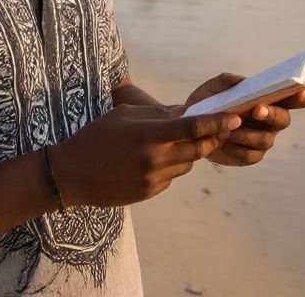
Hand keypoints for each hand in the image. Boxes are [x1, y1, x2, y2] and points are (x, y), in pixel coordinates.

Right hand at [51, 104, 239, 207]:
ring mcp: (152, 179)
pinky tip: (154, 160)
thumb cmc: (95, 137)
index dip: (218, 122)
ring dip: (190, 153)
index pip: (193, 128)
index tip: (235, 117)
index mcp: (148, 134)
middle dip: (213, 137)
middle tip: (222, 128)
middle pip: (198, 149)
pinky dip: (172, 167)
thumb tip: (187, 112)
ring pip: (187, 164)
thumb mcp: (125, 115)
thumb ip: (158, 114)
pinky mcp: (149, 193)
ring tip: (175, 142)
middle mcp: (154, 159)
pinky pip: (172, 177)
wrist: (70, 175)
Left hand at [185, 73, 304, 166]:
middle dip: (272, 114)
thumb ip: (227, 81)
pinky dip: (236, 148)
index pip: (293, 98)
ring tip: (229, 129)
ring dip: (249, 134)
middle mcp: (271, 121)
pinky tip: (224, 141)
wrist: (192, 125)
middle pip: (284, 119)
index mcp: (269, 100)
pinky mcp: (250, 156)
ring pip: (266, 140)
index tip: (300, 90)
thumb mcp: (214, 88)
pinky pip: (250, 155)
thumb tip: (242, 81)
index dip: (301, 96)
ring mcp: (262, 139)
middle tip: (257, 109)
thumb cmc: (209, 102)